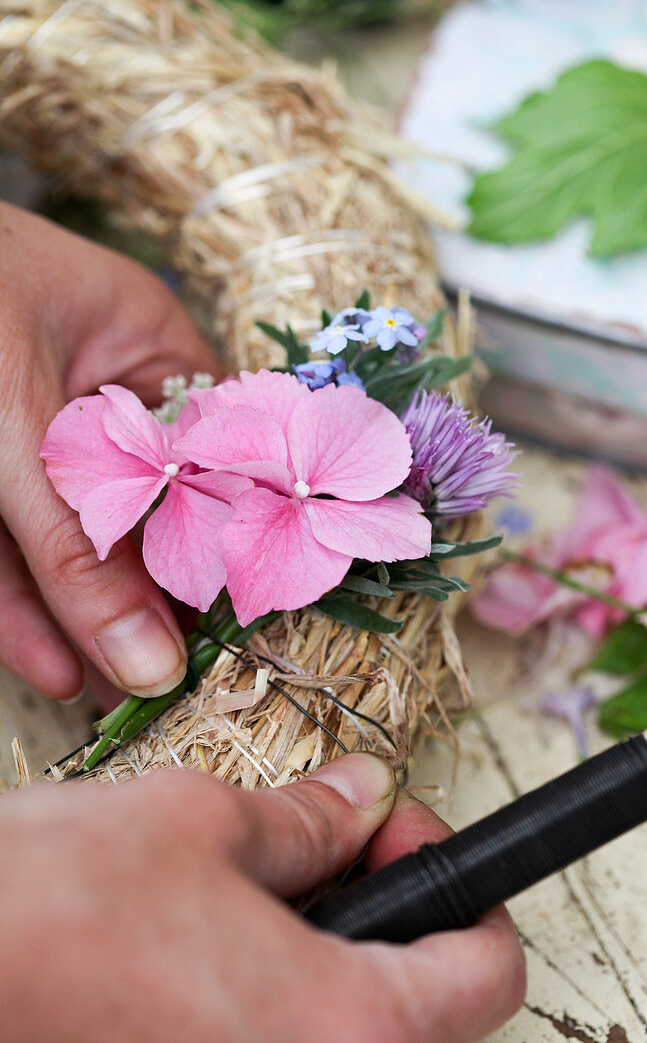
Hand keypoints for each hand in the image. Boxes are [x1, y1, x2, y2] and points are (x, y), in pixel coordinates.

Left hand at [0, 201, 222, 699]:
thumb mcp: (11, 426)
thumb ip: (77, 550)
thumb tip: (149, 658)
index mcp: (145, 346)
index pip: (211, 464)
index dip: (221, 548)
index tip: (229, 632)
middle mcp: (101, 393)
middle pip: (142, 514)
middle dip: (148, 602)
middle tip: (172, 682)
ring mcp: (37, 434)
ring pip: (71, 542)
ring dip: (84, 620)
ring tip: (115, 696)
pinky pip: (10, 548)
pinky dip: (22, 605)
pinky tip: (50, 663)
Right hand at [0, 753, 524, 1042]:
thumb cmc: (48, 909)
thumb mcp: (199, 825)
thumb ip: (308, 821)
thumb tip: (363, 799)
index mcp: (345, 1037)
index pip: (489, 975)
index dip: (464, 885)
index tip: (402, 837)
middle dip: (419, 947)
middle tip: (352, 872)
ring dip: (361, 1004)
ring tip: (290, 922)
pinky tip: (232, 983)